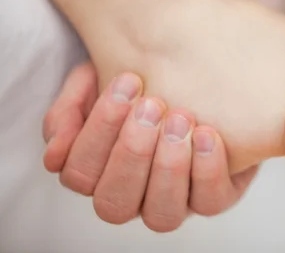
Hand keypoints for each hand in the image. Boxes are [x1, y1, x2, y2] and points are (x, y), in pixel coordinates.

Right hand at [43, 63, 256, 231]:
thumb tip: (55, 154)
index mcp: (98, 173)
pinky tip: (205, 133)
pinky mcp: (216, 196)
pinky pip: (210, 201)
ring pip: (162, 216)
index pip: (79, 174)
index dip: (98, 131)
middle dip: (132, 151)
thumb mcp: (98, 81)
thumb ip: (69, 110)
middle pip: (114, 203)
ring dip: (167, 166)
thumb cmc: (144, 83)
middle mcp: (134, 196)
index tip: (128, 81)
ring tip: (179, 119)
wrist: (202, 81)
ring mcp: (175, 201)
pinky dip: (207, 169)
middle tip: (151, 104)